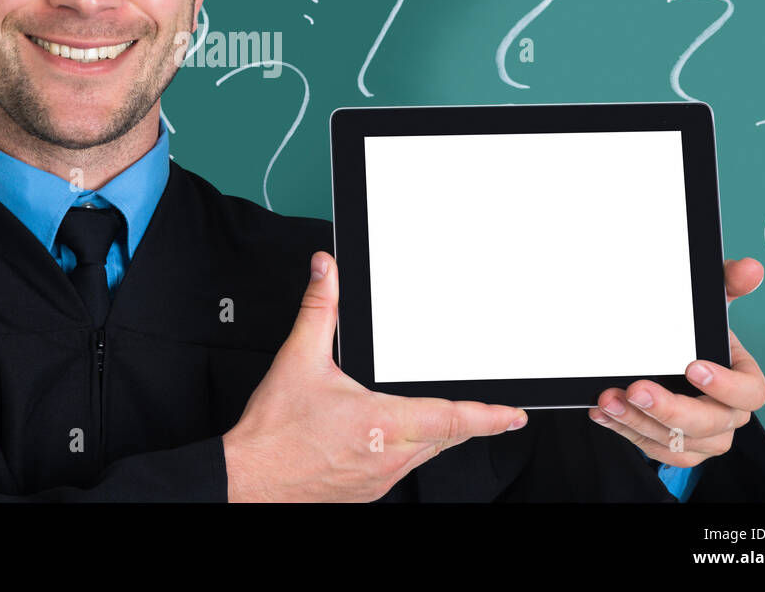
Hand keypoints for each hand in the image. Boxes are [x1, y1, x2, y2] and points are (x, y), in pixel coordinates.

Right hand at [223, 251, 528, 501]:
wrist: (249, 481)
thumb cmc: (273, 432)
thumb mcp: (298, 359)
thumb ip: (319, 309)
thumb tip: (328, 271)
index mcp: (382, 423)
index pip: (453, 418)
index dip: (490, 416)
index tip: (514, 413)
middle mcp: (388, 458)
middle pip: (447, 438)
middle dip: (468, 421)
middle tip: (490, 411)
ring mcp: (379, 481)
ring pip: (426, 456)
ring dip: (437, 436)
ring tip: (439, 416)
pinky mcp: (366, 493)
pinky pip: (402, 471)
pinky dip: (409, 452)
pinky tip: (392, 438)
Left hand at [588, 257, 764, 468]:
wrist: (671, 360)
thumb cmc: (694, 337)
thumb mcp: (706, 306)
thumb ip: (727, 284)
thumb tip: (749, 268)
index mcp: (744, 382)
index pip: (750, 393)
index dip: (725, 385)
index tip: (692, 367)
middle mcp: (728, 416)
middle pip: (711, 425)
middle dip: (670, 409)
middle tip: (636, 388)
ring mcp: (704, 437)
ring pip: (679, 443)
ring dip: (640, 422)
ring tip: (609, 399)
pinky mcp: (676, 448)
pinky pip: (656, 451)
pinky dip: (626, 433)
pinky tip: (604, 413)